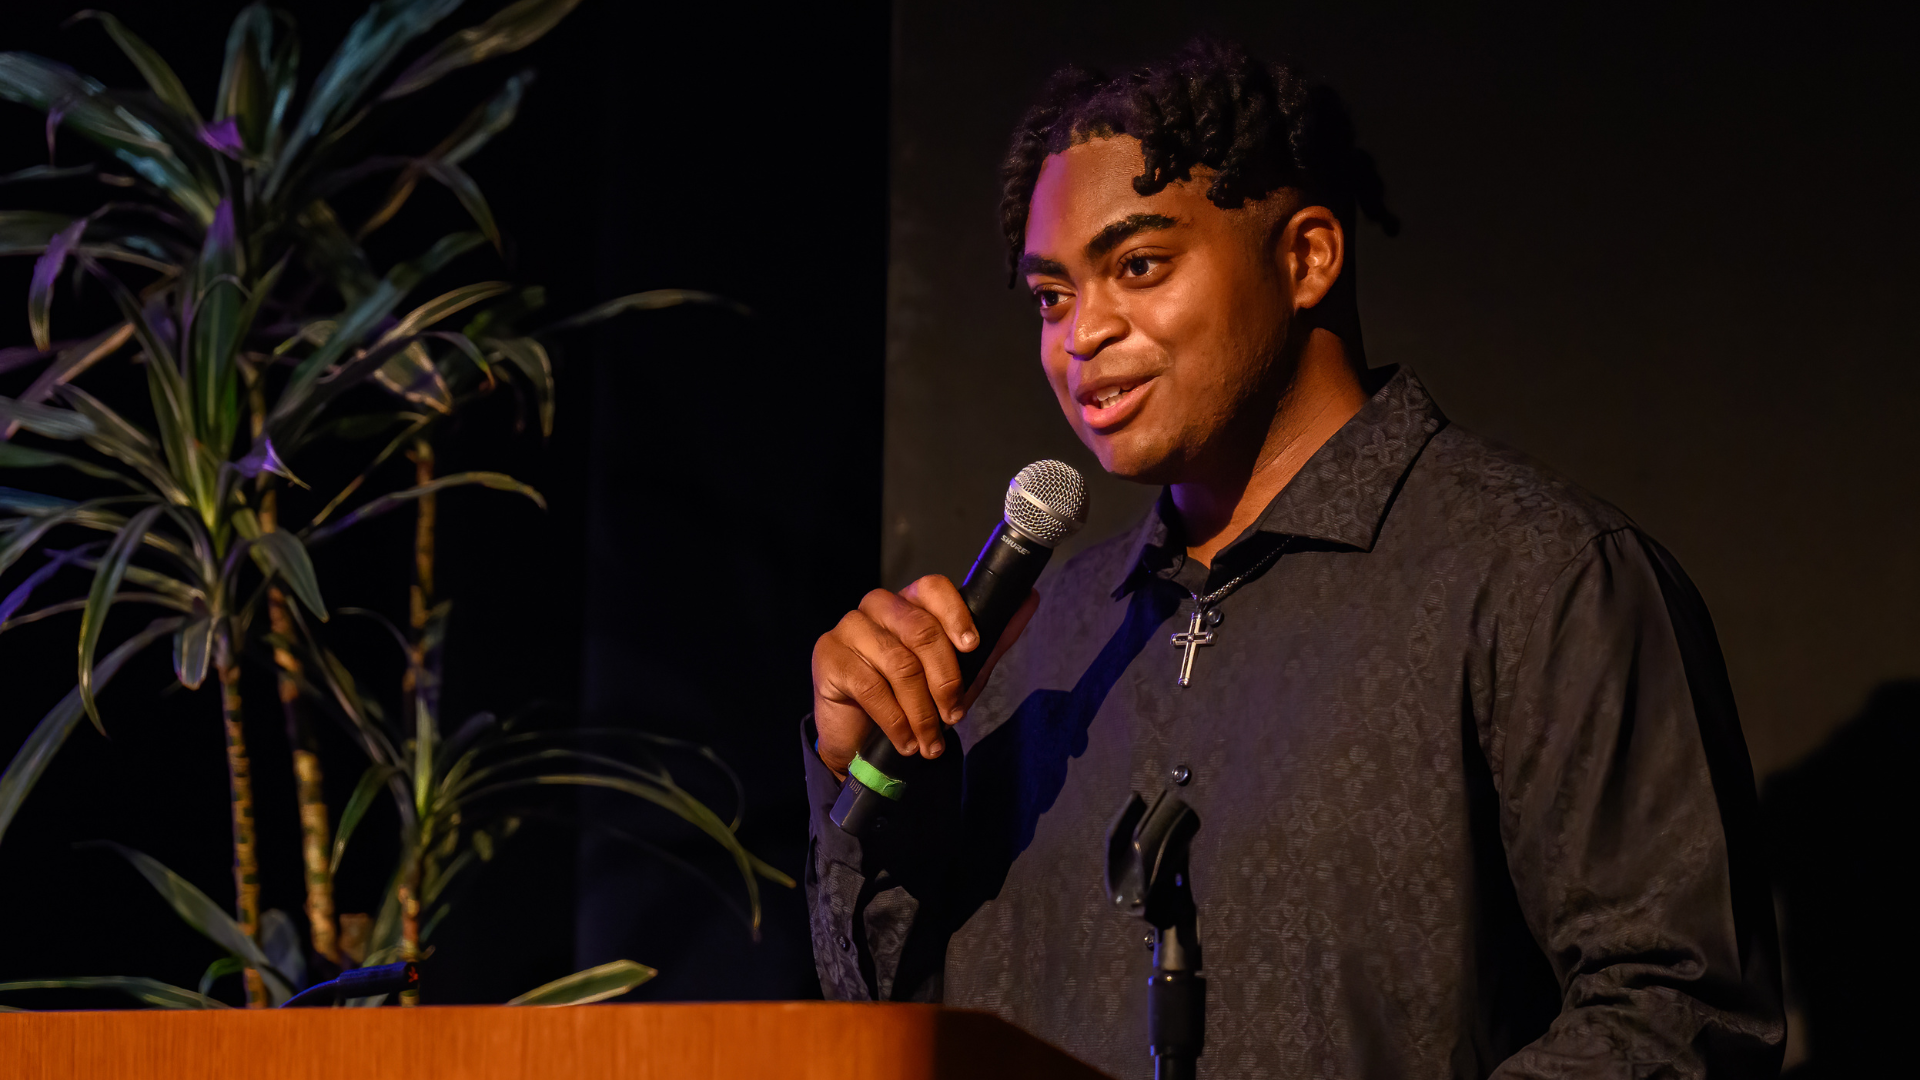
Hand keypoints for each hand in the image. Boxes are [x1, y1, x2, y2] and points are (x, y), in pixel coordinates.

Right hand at [811, 574, 1038, 777]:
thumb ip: (992, 638)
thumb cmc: (913, 700)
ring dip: (921, 710)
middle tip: (953, 715)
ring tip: (930, 740)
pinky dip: (895, 720)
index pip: (933, 588)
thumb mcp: (961, 672)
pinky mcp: (828, 657)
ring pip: (899, 663)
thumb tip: (1029, 598)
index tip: (972, 646)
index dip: (955, 615)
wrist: (864, 742)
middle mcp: (877, 607)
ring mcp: (849, 628)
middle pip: (920, 629)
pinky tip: (905, 740)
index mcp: (910, 602)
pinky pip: (870, 686)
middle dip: (945, 679)